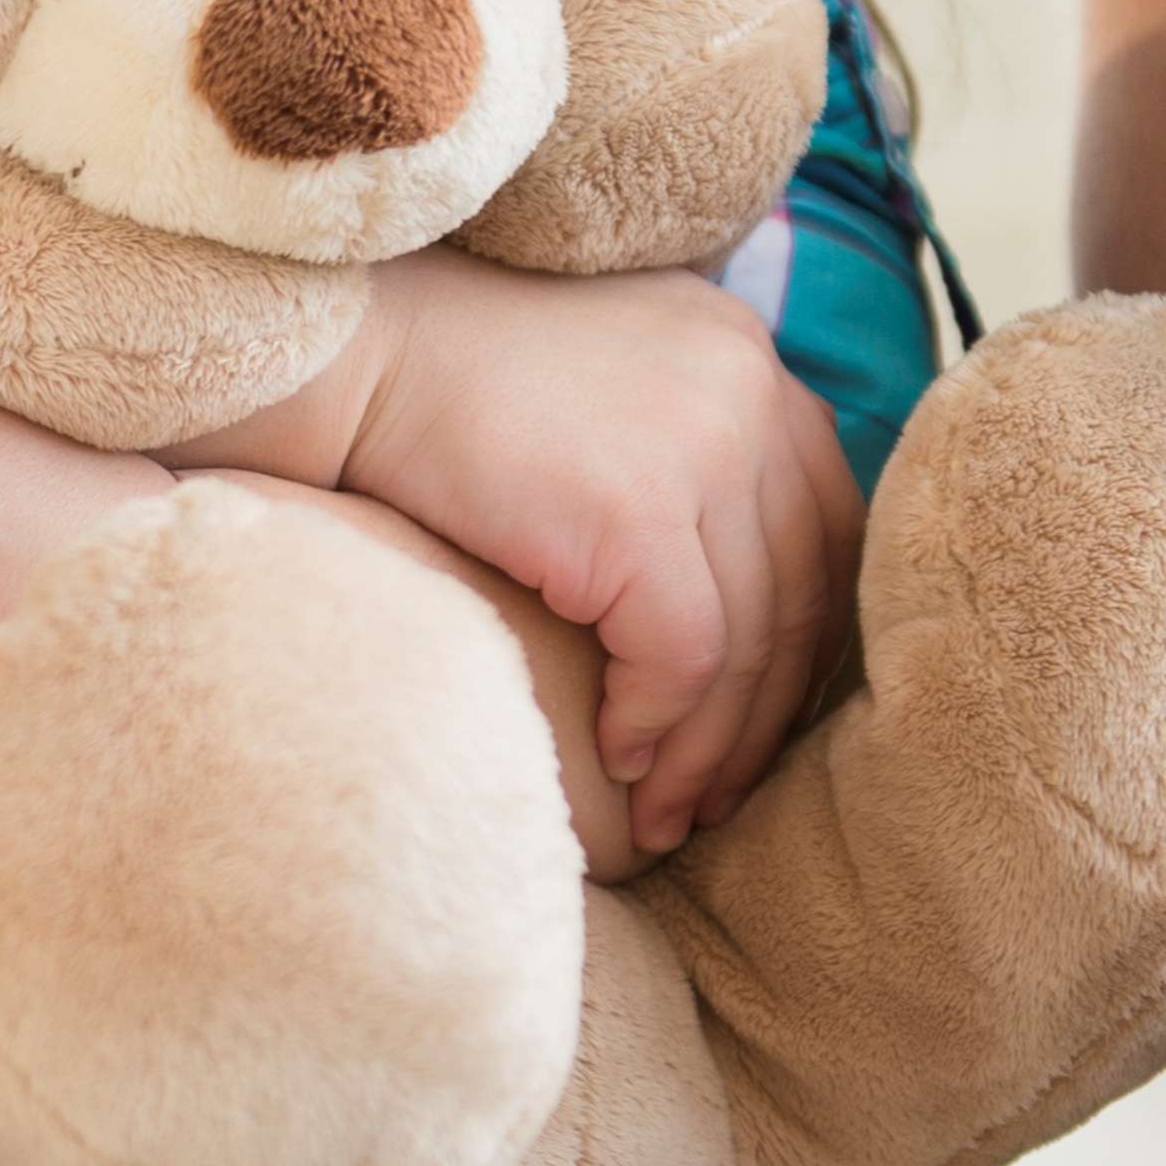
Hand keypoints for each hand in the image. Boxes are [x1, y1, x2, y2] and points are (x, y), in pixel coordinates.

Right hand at [174, 255, 858, 851]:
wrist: (343, 354)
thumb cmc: (440, 383)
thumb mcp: (596, 382)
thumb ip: (674, 437)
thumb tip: (719, 561)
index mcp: (743, 354)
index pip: (821, 522)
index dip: (800, 635)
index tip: (753, 716)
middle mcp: (747, 388)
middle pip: (800, 588)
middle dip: (763, 714)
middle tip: (718, 795)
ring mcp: (703, 447)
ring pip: (750, 639)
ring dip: (709, 746)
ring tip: (668, 812)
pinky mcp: (638, 513)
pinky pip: (684, 657)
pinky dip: (657, 725)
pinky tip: (617, 763)